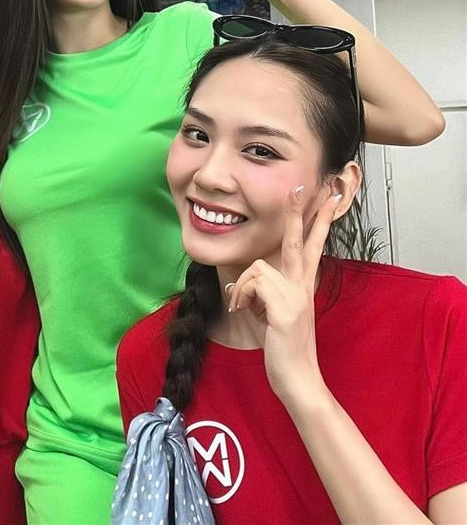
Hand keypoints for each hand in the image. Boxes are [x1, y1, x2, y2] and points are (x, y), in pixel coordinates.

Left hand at [228, 187, 341, 409]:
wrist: (298, 381)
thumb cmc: (284, 350)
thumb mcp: (272, 315)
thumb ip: (263, 295)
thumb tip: (239, 285)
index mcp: (301, 286)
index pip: (312, 246)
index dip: (319, 220)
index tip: (328, 196)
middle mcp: (301, 287)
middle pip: (298, 241)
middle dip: (296, 212)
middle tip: (298, 186)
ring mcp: (295, 297)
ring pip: (257, 267)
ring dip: (242, 287)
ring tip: (244, 309)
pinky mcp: (284, 309)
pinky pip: (251, 284)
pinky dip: (240, 297)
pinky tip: (244, 313)